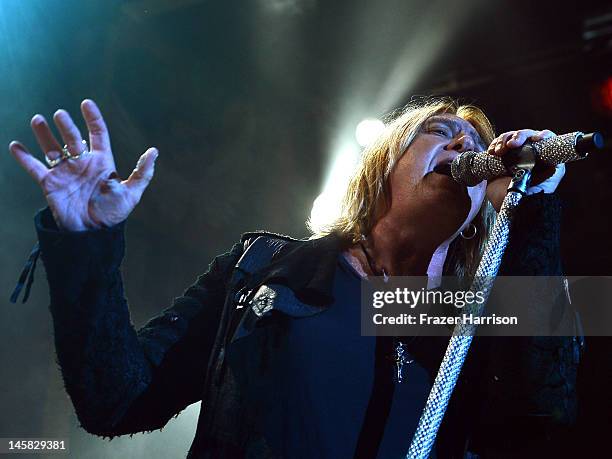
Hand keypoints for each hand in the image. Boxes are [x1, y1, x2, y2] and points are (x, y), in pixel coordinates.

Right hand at [9, 99, 157, 230]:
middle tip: (60, 115)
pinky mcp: (50, 184)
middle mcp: (82, 163)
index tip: (86, 103)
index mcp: (102, 162)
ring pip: (52, 148)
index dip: (93, 118)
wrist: (92, 234)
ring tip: (38, 120)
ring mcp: (65, 172)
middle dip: (66, 125)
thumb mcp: (131, 193)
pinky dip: (24, 157)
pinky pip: (34, 167)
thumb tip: (154, 151)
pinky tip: (15, 145)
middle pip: (72, 138)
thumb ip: (142, 173)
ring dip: (44, 134)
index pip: (98, 134)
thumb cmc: (113, 214)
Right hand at [485, 129, 563, 210]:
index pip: (543, 138)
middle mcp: (528, 153)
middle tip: (511, 145)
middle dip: (517, 137)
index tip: (536, 139)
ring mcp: (513, 156)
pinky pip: (496, 146)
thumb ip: (557, 163)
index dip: (540, 135)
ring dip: (503, 140)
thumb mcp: (552, 176)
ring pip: (509, 138)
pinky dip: (494, 145)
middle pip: (524, 134)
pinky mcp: (499, 160)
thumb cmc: (535, 194)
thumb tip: (557, 149)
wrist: (515, 206)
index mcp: (542, 155)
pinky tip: (492, 152)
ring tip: (499, 152)